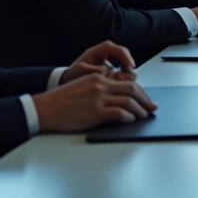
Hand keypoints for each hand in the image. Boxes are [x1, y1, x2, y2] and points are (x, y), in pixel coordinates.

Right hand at [32, 74, 157, 131]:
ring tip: (144, 115)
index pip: (127, 82)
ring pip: (128, 102)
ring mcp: (99, 99)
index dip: (141, 91)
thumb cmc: (62, 100)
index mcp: (99, 77)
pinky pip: (119, 114)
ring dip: (139, 110)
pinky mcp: (95, 113)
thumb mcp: (84, 86)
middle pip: (132, 90)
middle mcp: (101, 85)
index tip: (146, 98)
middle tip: (152, 107)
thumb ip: (101, 88)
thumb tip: (119, 98)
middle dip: (145, 99)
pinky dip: (128, 117)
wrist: (45, 108)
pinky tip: (130, 120)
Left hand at [61, 41, 137, 84]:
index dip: (125, 57)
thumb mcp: (82, 71)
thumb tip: (108, 70)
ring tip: (123, 80)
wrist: (68, 81)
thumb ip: (94, 70)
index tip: (130, 67)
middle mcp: (106, 53)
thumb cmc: (74, 74)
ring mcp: (109, 61)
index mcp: (98, 51)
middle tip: (129, 75)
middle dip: (128, 64)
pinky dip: (123, 76)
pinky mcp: (111, 68)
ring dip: (126, 71)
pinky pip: (121, 69)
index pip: (117, 49)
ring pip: (124, 62)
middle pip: (124, 54)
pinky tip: (119, 83)